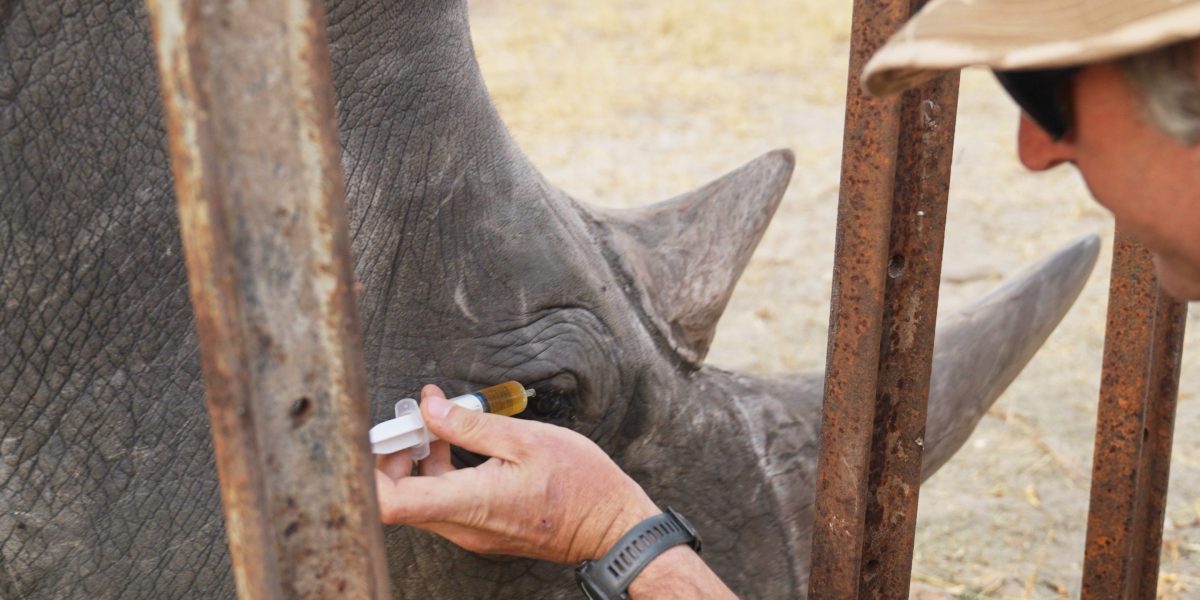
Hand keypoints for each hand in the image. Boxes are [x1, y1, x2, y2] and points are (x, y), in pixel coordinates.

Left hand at [375, 384, 659, 563]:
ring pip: (419, 501)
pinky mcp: (482, 531)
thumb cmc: (580, 485)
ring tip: (435, 425)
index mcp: (470, 503)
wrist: (611, 528)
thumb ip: (470, 425)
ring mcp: (472, 534)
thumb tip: (429, 407)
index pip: (388, 504)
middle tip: (409, 420)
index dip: (366, 472)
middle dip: (391, 457)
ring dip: (415, 463)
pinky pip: (443, 504)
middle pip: (396, 501)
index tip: (373, 437)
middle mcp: (463, 527)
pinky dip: (437, 474)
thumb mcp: (526, 440)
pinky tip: (455, 446)